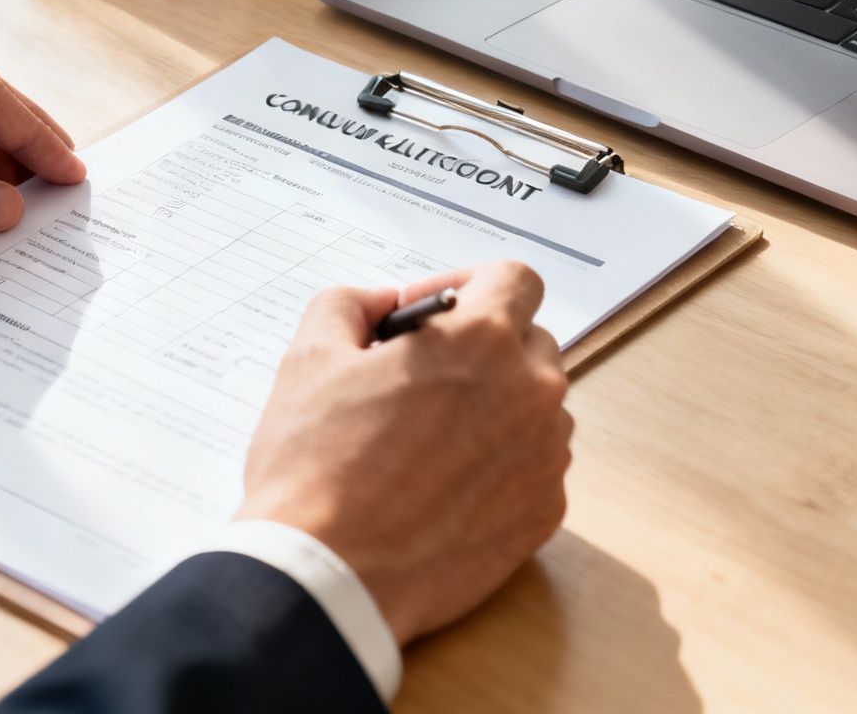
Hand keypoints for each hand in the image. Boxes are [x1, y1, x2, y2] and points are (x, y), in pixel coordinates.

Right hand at [236, 261, 570, 644]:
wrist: (330, 576)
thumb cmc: (316, 468)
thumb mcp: (310, 356)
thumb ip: (351, 304)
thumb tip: (381, 303)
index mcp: (483, 341)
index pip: (516, 280)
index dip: (469, 285)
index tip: (431, 312)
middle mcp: (532, 393)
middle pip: (529, 343)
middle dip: (481, 348)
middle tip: (420, 375)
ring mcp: (546, 458)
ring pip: (537, 408)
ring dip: (495, 407)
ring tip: (429, 437)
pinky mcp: (544, 515)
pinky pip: (534, 468)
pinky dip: (499, 466)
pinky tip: (441, 485)